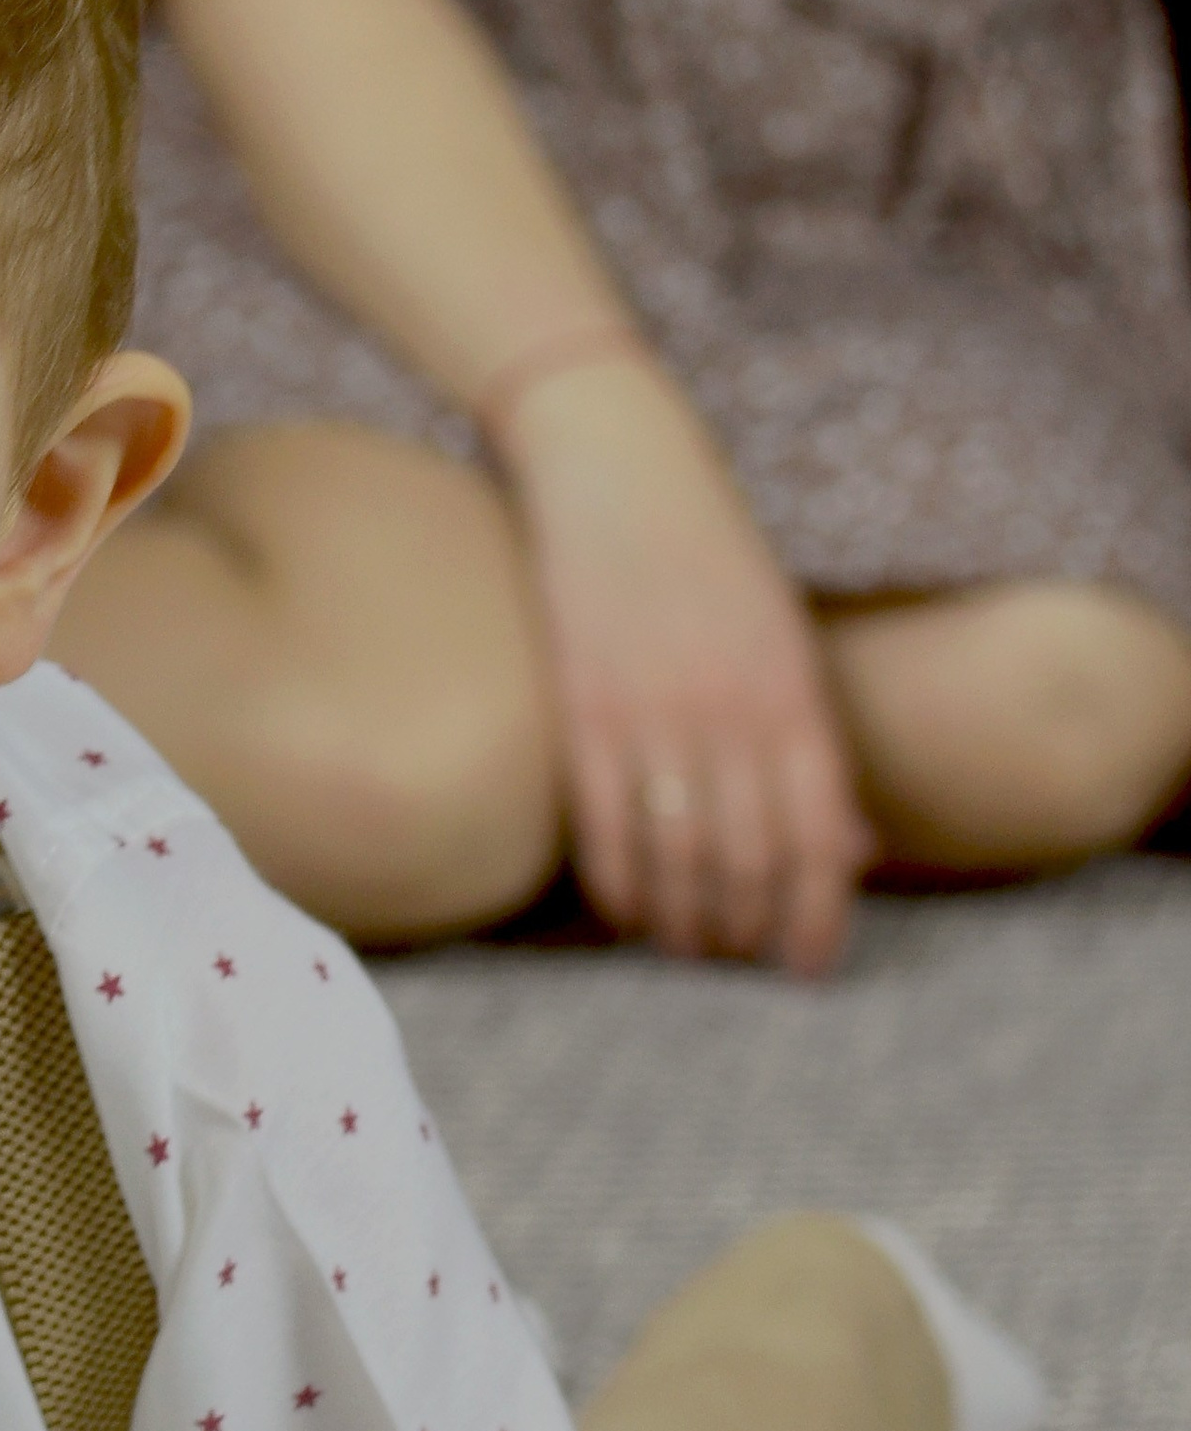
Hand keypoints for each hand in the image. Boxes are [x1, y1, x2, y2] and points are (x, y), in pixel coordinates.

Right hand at [501, 355, 872, 974]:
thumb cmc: (712, 551)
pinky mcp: (582, 706)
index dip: (815, 917)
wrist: (615, 464)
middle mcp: (730, 710)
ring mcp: (653, 711)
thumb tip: (849, 849)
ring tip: (685, 946)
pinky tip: (625, 911)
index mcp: (794, 692)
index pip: (817, 838)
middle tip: (736, 958)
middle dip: (745, 931)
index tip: (808, 966)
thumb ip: (812, 743)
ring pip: (676, 857)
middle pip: (747, 862)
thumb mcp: (786, 639)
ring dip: (683, 922)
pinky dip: (617, 884)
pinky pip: (603, 825)